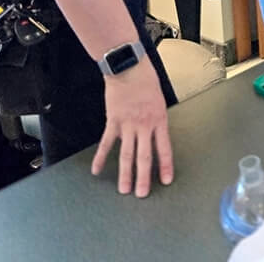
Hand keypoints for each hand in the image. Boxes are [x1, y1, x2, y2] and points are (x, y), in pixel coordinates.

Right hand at [91, 58, 172, 196]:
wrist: (129, 68)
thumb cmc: (146, 80)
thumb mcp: (160, 100)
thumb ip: (157, 119)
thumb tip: (155, 135)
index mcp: (159, 119)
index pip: (164, 148)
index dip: (165, 166)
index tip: (165, 180)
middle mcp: (144, 125)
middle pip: (144, 156)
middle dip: (143, 178)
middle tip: (142, 194)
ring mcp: (128, 125)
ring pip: (127, 154)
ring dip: (125, 174)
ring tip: (124, 189)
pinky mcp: (113, 121)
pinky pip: (107, 143)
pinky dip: (101, 158)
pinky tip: (97, 170)